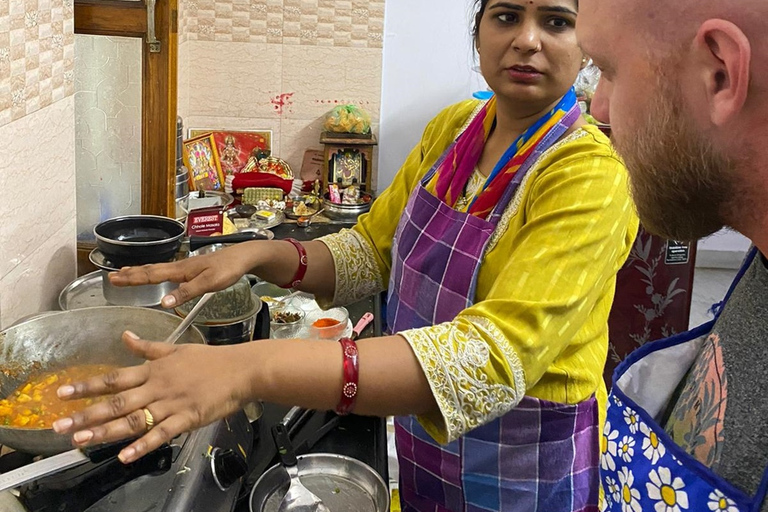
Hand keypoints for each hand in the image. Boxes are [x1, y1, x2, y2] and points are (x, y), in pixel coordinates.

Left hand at [52, 331, 253, 463]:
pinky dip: (142, 445)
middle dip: (86, 414)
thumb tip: (124, 336)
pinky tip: (125, 456)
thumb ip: (147, 347)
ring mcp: (171, 404)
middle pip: (116, 402)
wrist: (241, 369)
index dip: (87, 385)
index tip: (62, 392)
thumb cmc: (211, 360)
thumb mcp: (176, 349)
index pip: (114, 378)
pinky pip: (161, 434)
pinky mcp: (187, 418)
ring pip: (133, 419)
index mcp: (153, 370)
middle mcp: (157, 387)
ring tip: (81, 441)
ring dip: (105, 431)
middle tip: (59, 425)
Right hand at [108, 243, 256, 307]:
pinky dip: (154, 272)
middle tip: (111, 276)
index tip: (114, 279)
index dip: (132, 278)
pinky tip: (156, 274)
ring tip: (126, 273)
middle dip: (130, 274)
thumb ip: (187, 292)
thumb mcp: (209, 283)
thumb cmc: (228, 269)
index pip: (151, 275)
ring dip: (140, 271)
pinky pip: (167, 270)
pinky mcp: (192, 268)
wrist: (243, 257)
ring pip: (157, 269)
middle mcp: (179, 267)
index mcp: (180, 270)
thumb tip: (164, 303)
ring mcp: (185, 267)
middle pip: (150, 270)